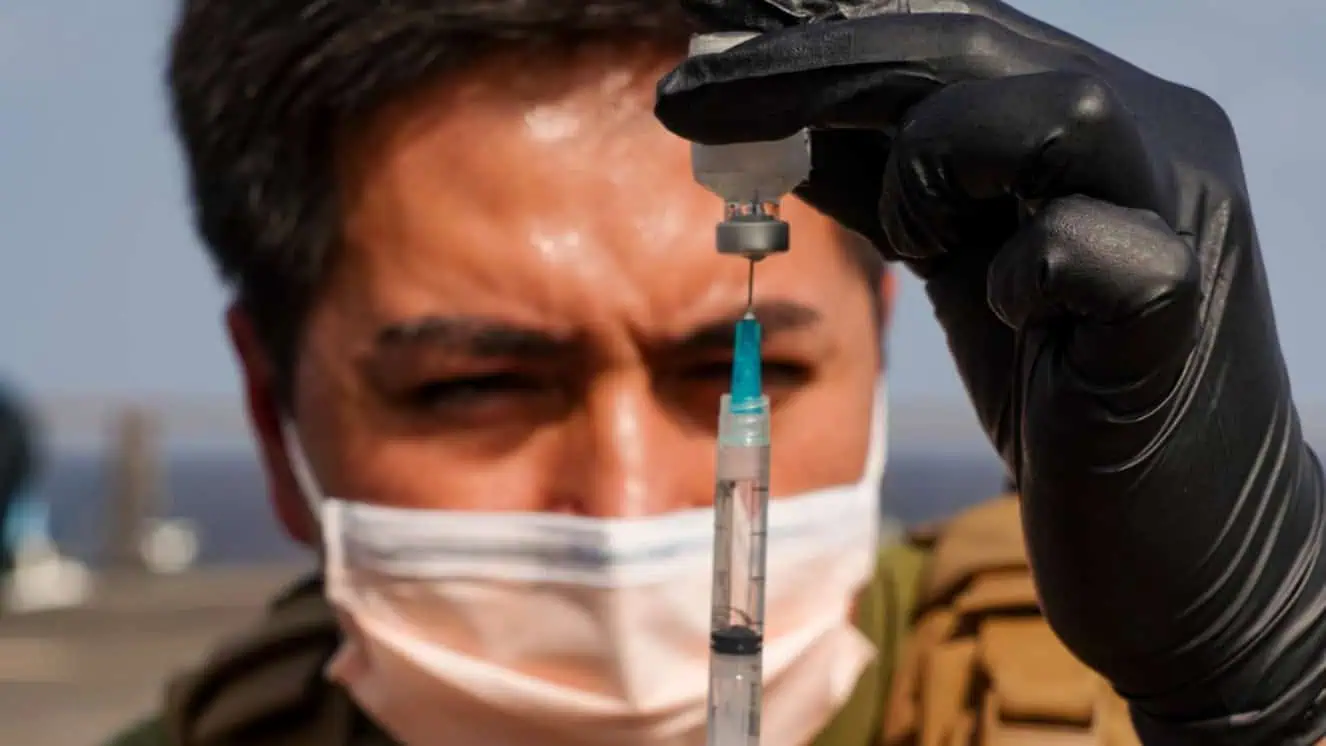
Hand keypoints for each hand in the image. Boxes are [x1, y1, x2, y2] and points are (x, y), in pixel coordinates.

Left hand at [656, 2, 1325, 741]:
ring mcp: (1178, 218)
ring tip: (922, 240)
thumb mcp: (955, 260)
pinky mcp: (1180, 315)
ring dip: (937, 160)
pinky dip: (1024, 270)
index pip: (942, 31)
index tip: (704, 52)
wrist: (1179, 540)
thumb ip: (886, 182)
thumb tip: (774, 115)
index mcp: (1088, 118)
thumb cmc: (1058, 388)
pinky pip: (1091, 248)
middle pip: (973, 47)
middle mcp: (1147, 140)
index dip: (816, 35)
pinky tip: (1016, 315)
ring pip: (1055, 107)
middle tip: (691, 99)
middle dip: (817, 65)